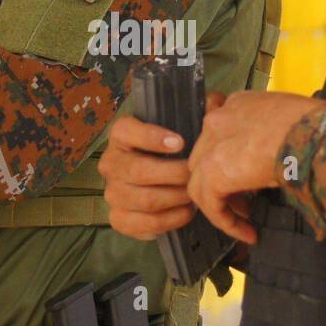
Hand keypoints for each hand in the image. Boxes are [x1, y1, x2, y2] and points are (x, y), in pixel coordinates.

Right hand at [100, 114, 197, 241]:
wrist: (162, 184)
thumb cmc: (176, 150)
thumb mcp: (188, 126)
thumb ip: (201, 110)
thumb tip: (215, 102)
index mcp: (122, 135)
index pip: (126, 131)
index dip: (151, 137)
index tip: (181, 142)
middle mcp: (111, 163)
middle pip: (138, 171)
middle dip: (174, 175)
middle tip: (197, 176)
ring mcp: (112, 192)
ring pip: (144, 199)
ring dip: (175, 199)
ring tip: (195, 195)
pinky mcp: (118, 218)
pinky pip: (143, 224)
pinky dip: (169, 220)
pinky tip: (185, 212)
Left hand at [187, 92, 325, 244]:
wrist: (315, 136)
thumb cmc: (319, 127)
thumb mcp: (294, 119)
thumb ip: (277, 133)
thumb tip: (285, 155)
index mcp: (239, 105)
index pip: (221, 134)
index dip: (230, 159)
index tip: (246, 177)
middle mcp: (219, 121)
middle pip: (205, 158)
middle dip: (221, 183)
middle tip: (245, 202)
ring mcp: (212, 145)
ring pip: (201, 182)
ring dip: (221, 205)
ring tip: (245, 222)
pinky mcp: (214, 172)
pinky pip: (210, 204)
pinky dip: (226, 222)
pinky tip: (247, 232)